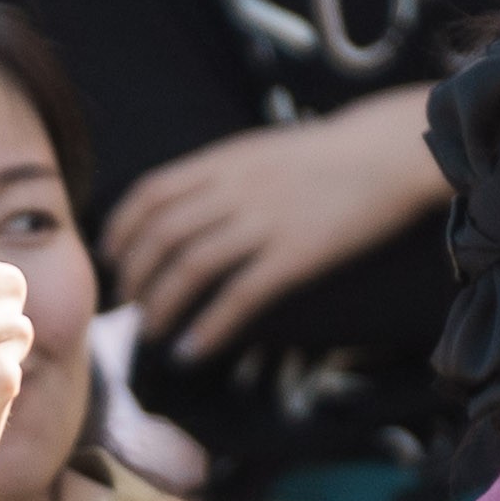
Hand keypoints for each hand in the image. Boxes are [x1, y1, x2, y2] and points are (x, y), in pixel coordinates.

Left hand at [103, 95, 443, 358]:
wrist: (388, 153)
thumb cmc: (327, 155)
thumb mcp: (261, 151)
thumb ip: (221, 176)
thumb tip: (181, 208)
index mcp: (224, 161)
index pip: (151, 194)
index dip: (122, 229)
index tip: (111, 258)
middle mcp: (236, 189)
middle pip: (162, 236)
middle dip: (135, 276)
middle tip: (129, 305)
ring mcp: (264, 222)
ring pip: (191, 267)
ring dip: (162, 306)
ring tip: (151, 332)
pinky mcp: (295, 255)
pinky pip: (238, 296)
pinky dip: (209, 327)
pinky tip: (193, 350)